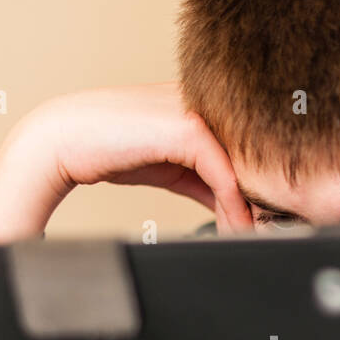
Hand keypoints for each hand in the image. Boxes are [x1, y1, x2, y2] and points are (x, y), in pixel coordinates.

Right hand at [0, 82, 252, 242]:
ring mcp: (199, 112)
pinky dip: (233, 205)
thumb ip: (205, 183)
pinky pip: (224, 173)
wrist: (66, 140)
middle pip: (253, 156)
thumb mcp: (172, 169)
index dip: (260, 186)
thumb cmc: (112, 149)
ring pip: (244, 164)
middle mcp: (208, 104)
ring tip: (257, 235)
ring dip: (253, 206)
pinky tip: (235, 227)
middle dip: (265, 197)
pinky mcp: (188, 128)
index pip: (248, 148)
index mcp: (206, 106)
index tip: (269, 219)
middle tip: (273, 231)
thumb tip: (235, 210)